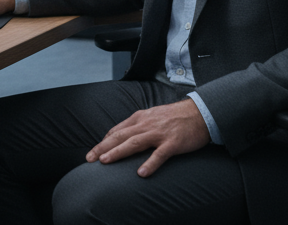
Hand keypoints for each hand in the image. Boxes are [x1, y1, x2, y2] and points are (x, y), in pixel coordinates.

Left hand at [86, 99, 210, 176]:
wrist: (198, 113)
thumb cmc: (173, 117)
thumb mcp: (151, 117)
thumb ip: (137, 126)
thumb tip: (121, 136)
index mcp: (139, 118)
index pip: (116, 131)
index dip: (103, 142)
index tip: (92, 153)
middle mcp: (145, 124)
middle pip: (120, 136)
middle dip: (103, 147)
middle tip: (89, 159)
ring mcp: (159, 133)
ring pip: (134, 143)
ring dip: (118, 152)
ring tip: (105, 162)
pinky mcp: (172, 143)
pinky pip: (160, 154)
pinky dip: (150, 163)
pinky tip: (141, 173)